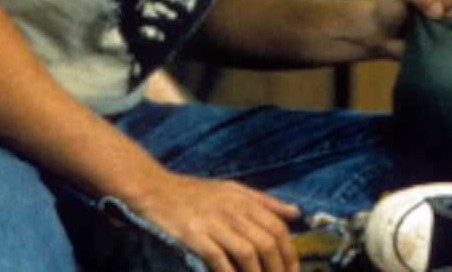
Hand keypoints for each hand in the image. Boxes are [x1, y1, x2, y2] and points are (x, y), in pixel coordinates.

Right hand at [141, 174, 300, 271]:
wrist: (154, 188)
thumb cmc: (194, 192)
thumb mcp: (232, 189)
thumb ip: (265, 202)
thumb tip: (296, 213)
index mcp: (244, 199)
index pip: (278, 228)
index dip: (289, 253)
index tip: (292, 271)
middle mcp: (232, 209)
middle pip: (266, 242)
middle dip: (277, 269)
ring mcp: (213, 222)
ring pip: (247, 253)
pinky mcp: (193, 234)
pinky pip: (218, 259)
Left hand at [371, 0, 451, 57]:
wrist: (381, 32)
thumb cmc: (391, 5)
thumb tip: (438, 11)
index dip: (443, 0)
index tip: (423, 5)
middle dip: (444, 16)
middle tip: (424, 19)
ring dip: (444, 29)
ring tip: (426, 30)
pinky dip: (451, 42)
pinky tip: (435, 41)